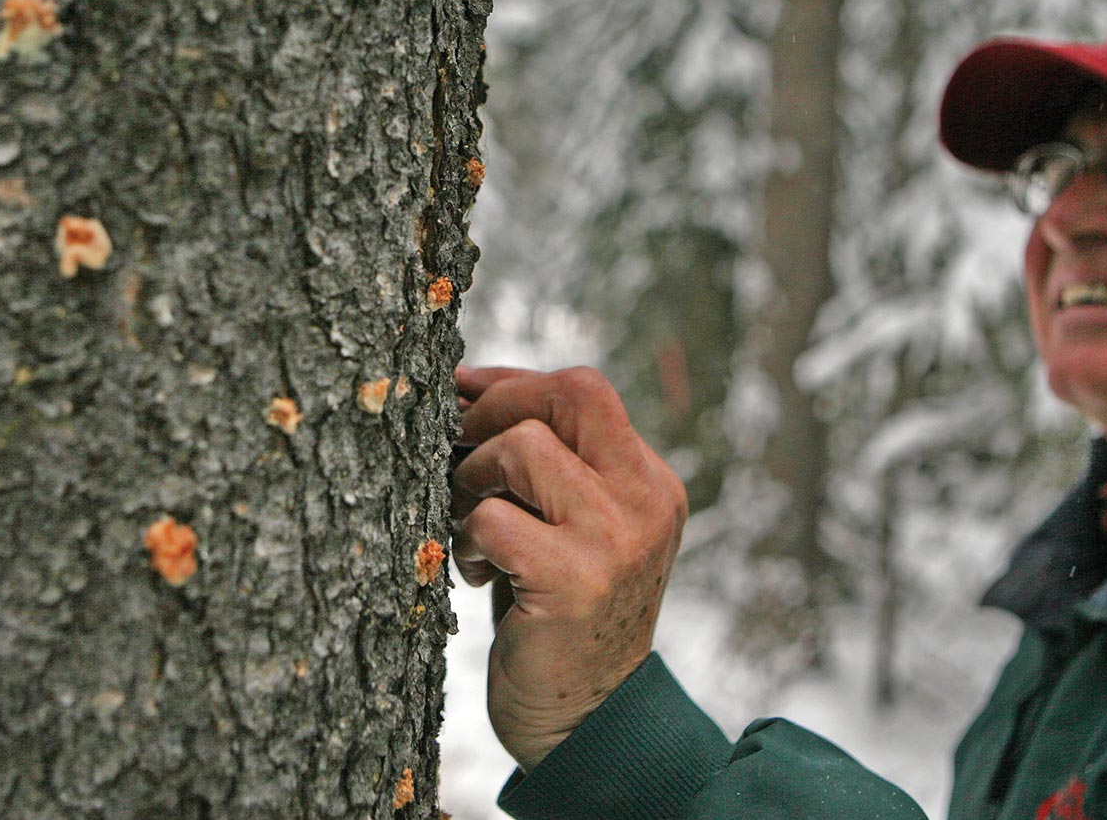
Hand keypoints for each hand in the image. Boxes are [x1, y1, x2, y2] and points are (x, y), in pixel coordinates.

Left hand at [451, 365, 687, 769]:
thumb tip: (468, 392)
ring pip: (524, 448)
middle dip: (494, 408)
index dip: (514, 383)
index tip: (463, 393)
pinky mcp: (575, 581)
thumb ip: (550, 468)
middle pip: (569, 395)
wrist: (587, 723)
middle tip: (456, 445)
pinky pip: (494, 518)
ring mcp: (616, 540)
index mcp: (650, 482)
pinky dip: (467, 538)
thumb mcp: (575, 530)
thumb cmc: (559, 616)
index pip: (585, 391)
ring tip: (469, 521)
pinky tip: (473, 572)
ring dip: (473, 477)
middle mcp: (646, 501)